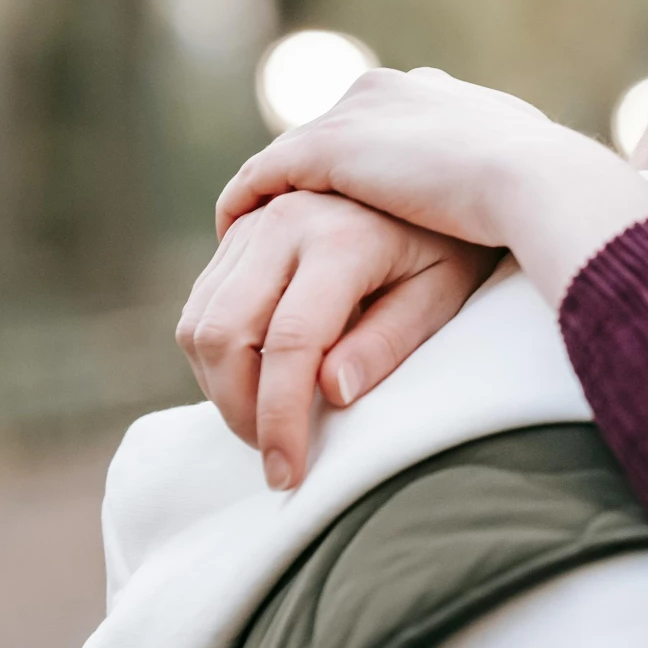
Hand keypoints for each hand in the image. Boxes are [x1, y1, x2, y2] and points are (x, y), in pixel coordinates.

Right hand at [178, 192, 501, 487]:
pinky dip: (214, 356)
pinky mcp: (240, 231)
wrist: (438, 175)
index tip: (288, 472)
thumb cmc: (449, 245)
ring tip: (267, 424)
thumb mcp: (440, 293)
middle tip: (273, 454)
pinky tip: (255, 384)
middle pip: (225, 334)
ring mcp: (255, 222)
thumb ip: (387, 343)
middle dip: (237, 409)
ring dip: (219, 387)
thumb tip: (330, 393)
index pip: (291, 343)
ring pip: (199, 322)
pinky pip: (201, 306)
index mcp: (342, 240)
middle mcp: (286, 222)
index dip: (281, 417)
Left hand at [216, 67, 647, 306]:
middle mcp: (390, 88)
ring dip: (273, 194)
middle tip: (288, 226)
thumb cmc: (544, 192)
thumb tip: (497, 195)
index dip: (365, 163)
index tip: (352, 200)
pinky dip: (245, 203)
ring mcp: (354, 113)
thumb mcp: (518, 177)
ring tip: (253, 240)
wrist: (534, 179)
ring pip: (292, 154)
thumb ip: (494, 176)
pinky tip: (234, 238)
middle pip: (333, 133)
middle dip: (312, 176)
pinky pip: (262, 177)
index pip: (384, 122)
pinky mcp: (327, 147)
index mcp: (437, 92)